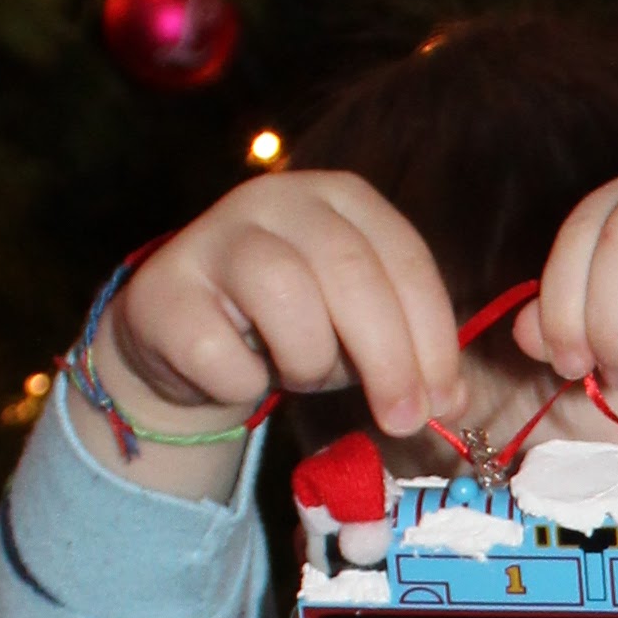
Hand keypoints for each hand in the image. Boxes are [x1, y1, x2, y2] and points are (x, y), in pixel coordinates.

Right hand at [107, 171, 465, 445]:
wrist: (184, 339)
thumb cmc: (289, 327)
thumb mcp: (357, 326)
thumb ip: (408, 352)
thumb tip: (451, 404)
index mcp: (341, 197)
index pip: (405, 258)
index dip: (432, 335)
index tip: (445, 399)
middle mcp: (279, 198)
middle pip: (351, 273)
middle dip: (390, 359)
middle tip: (403, 419)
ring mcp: (215, 235)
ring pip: (286, 296)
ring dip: (310, 360)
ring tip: (300, 376)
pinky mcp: (166, 289)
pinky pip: (222, 352)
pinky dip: (244, 383)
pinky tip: (240, 376)